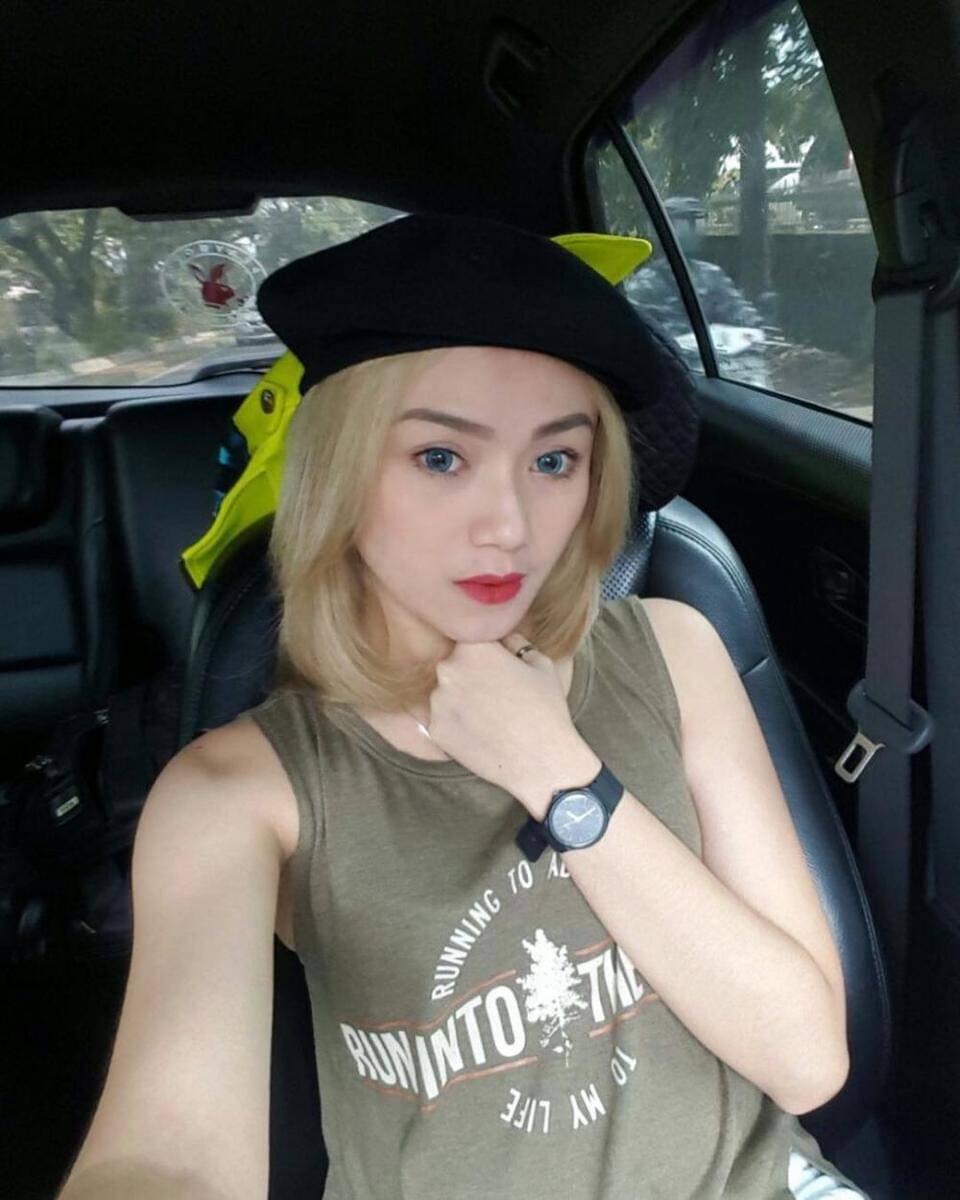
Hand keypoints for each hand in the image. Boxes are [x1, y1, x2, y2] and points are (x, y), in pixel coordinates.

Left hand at [423, 632, 596, 816]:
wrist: (541, 760)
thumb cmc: (545, 708)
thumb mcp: (540, 663)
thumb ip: (515, 642)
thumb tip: (503, 638)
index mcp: (473, 647)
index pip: (470, 639)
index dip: (486, 653)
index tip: (499, 667)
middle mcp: (448, 669)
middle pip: (454, 665)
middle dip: (470, 675)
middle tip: (495, 694)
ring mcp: (438, 701)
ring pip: (446, 693)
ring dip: (461, 700)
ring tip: (490, 716)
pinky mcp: (435, 730)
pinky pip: (443, 720)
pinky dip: (458, 725)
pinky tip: (481, 733)